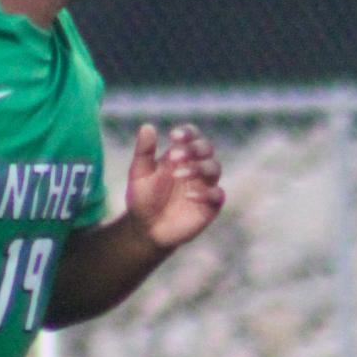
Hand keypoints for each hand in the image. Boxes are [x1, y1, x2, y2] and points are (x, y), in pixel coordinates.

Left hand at [125, 123, 224, 251]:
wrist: (146, 229)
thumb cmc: (143, 199)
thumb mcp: (139, 174)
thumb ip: (144, 152)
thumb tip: (147, 126)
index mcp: (181, 155)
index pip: (192, 136)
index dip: (188, 133)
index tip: (174, 136)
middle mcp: (197, 167)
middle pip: (207, 148)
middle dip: (193, 148)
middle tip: (175, 156)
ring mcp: (205, 185)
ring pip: (214, 168)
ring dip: (198, 168)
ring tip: (178, 174)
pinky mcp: (210, 206)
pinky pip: (217, 195)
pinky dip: (206, 193)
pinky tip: (189, 195)